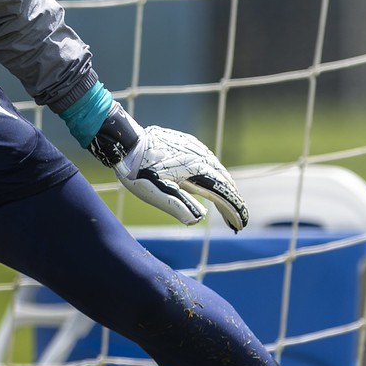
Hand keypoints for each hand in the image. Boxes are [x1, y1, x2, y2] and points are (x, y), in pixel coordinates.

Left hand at [87, 104, 248, 230]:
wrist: (125, 141)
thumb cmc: (138, 170)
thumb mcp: (156, 193)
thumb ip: (178, 206)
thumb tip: (197, 219)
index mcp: (198, 169)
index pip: (222, 193)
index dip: (233, 209)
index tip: (241, 223)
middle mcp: (201, 156)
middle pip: (223, 181)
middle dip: (231, 200)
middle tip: (236, 218)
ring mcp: (194, 147)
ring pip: (216, 169)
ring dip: (223, 186)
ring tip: (228, 202)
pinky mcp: (186, 142)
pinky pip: (206, 160)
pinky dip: (213, 173)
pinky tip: (210, 179)